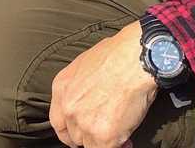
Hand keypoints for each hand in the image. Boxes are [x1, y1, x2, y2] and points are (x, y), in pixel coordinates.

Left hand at [49, 21, 156, 147]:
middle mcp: (68, 107)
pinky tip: (127, 139)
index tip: (83, 132)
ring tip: (120, 132)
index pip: (58, 122)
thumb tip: (91, 102)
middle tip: (106, 129)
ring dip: (103, 141)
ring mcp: (84, 123)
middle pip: (73, 135)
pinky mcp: (103, 136)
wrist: (136, 59)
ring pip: (89, 145)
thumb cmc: (118, 55)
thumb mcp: (86, 65)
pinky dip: (118, 146)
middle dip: (90, 134)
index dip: (72, 130)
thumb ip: (80, 88)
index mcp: (61, 87)